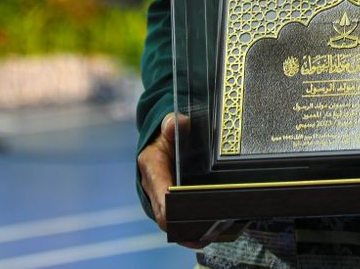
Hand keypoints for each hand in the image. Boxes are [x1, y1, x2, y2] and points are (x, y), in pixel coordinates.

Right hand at [137, 112, 208, 246]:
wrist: (165, 140)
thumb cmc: (169, 133)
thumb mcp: (171, 124)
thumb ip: (173, 123)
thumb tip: (176, 123)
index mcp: (152, 166)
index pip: (159, 188)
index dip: (168, 203)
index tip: (181, 213)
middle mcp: (153, 186)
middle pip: (164, 212)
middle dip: (180, 224)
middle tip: (202, 232)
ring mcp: (159, 197)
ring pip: (170, 221)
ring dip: (186, 231)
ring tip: (207, 237)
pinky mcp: (169, 204)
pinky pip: (176, 221)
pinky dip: (188, 230)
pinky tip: (206, 236)